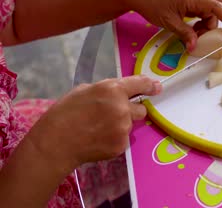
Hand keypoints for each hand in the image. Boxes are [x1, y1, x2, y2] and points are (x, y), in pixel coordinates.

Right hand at [28, 75, 161, 169]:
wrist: (55, 143)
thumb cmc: (64, 114)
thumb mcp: (84, 90)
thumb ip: (106, 90)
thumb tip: (118, 93)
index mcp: (113, 90)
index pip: (140, 84)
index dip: (150, 86)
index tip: (157, 87)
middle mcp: (123, 108)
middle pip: (141, 109)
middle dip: (131, 110)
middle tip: (113, 114)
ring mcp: (123, 128)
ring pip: (130, 125)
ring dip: (120, 125)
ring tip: (98, 129)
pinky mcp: (121, 145)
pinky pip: (123, 139)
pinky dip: (113, 139)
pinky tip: (97, 139)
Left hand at [127, 0, 221, 51]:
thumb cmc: (154, 6)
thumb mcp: (170, 23)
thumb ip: (185, 34)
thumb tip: (195, 47)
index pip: (218, 7)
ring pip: (214, 10)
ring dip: (212, 25)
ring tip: (200, 36)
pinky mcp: (192, 3)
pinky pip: (205, 13)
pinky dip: (205, 24)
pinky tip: (195, 32)